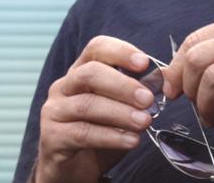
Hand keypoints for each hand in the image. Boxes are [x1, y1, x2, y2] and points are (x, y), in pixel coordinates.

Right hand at [35, 36, 156, 182]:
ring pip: (87, 105)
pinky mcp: (52, 137)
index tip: (144, 63)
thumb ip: (137, 90)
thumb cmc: (101, 128)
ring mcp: (54, 111)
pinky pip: (82, 133)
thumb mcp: (121, 105)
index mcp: (82, 70)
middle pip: (90, 74)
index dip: (120, 51)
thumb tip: (161, 78)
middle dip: (123, 85)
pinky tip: (131, 140)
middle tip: (147, 99)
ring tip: (144, 122)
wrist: (76, 165)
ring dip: (120, 113)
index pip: (97, 48)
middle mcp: (64, 86)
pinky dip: (111, 137)